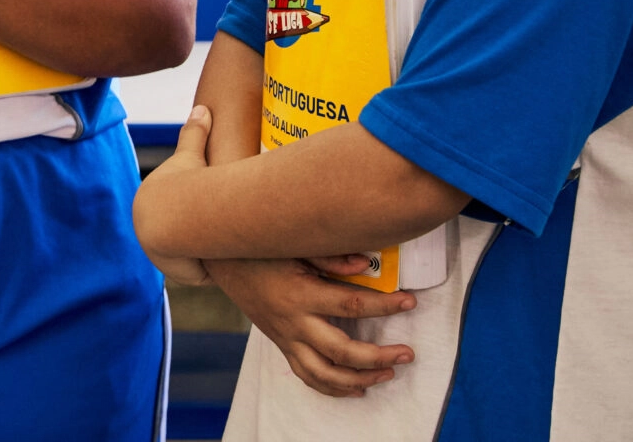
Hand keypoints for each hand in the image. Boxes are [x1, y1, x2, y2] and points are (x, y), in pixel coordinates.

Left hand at [136, 105, 217, 285]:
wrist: (173, 217)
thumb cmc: (182, 183)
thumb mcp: (190, 155)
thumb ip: (194, 134)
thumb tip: (203, 107)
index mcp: (150, 204)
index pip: (174, 209)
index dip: (192, 206)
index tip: (210, 203)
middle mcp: (152, 232)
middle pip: (183, 235)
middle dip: (199, 233)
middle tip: (225, 224)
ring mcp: (164, 255)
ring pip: (194, 254)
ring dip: (209, 250)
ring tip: (230, 239)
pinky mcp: (180, 272)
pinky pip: (203, 271)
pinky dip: (213, 265)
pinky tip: (227, 256)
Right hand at [207, 257, 415, 397]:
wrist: (222, 261)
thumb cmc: (262, 249)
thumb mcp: (295, 245)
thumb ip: (331, 257)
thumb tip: (367, 264)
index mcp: (300, 293)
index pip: (351, 305)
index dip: (384, 306)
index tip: (410, 301)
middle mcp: (293, 322)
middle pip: (342, 351)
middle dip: (379, 356)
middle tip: (407, 353)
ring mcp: (286, 338)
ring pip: (325, 373)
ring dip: (360, 379)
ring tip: (388, 374)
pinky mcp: (281, 345)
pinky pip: (307, 376)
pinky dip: (333, 388)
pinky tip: (355, 388)